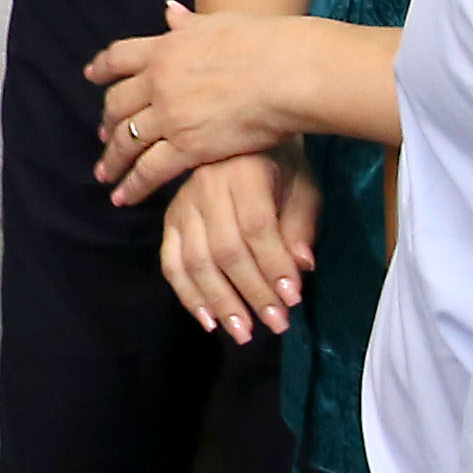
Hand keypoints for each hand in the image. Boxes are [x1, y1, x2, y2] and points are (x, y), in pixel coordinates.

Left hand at [89, 1, 302, 202]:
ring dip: (112, 159)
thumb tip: (171, 11)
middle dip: (107, 121)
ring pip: (127, 140)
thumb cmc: (263, 43)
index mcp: (165, 47)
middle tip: (102, 134)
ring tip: (105, 174)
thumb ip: (190, 23)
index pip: (119, 57)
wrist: (284, 72)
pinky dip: (132, 185)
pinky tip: (123, 197)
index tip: (91, 76)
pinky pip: (149, 170)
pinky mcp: (187, 146)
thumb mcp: (218, 24)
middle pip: (117, 104)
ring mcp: (170, 115)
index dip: (102, 68)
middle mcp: (159, 81)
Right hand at [160, 149, 319, 343]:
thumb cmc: (280, 167)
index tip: (293, 299)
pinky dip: (188, 296)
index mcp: (243, 170)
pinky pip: (171, 264)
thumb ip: (302, 225)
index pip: (256, 226)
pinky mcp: (169, 221)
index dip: (274, 265)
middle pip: (225, 248)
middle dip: (252, 292)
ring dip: (220, 302)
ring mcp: (182, 204)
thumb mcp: (302, 186)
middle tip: (276, 324)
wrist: (242, 139)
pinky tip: (209, 321)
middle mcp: (206, 185)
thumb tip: (301, 267)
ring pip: (195, 261)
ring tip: (244, 332)